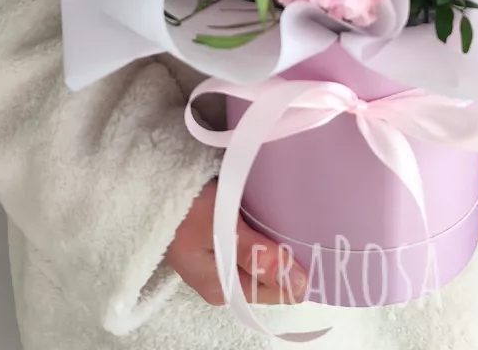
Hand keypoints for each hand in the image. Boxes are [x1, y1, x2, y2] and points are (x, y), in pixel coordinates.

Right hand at [166, 180, 308, 305]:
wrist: (155, 185)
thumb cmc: (185, 207)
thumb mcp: (221, 228)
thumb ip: (257, 255)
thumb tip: (298, 285)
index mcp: (224, 288)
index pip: (277, 293)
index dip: (300, 274)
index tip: (322, 249)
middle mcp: (224, 281)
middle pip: (272, 277)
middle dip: (293, 258)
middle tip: (315, 229)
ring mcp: (221, 262)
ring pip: (265, 260)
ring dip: (282, 244)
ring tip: (302, 221)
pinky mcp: (220, 242)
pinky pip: (254, 246)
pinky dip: (268, 234)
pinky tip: (280, 217)